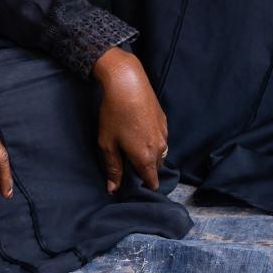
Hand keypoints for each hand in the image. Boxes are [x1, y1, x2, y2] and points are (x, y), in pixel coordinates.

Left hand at [92, 48, 169, 193]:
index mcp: (145, 157)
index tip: (134, 187)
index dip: (143, 186)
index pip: (151, 180)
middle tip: (129, 165)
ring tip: (134, 148)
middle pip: (156, 167)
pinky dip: (153, 142)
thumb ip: (113, 168)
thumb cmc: (115, 114)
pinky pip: (161, 139)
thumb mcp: (108, 143)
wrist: (128, 83)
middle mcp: (159, 147)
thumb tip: (113, 189)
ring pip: (160, 153)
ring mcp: (164, 133)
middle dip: (146, 170)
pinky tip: (139, 133)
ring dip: (150, 156)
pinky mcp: (164, 120)